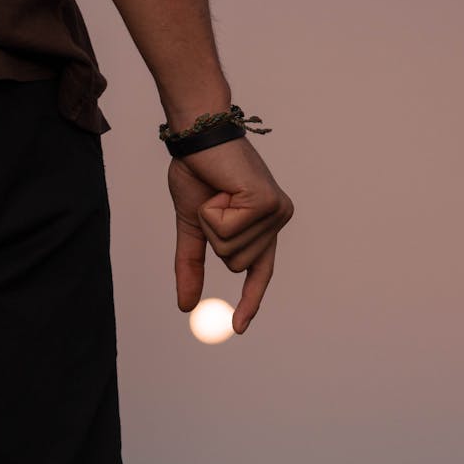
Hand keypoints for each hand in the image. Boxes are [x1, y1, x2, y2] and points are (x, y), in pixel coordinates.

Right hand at [167, 134, 294, 333]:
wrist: (197, 136)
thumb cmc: (198, 173)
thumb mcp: (193, 227)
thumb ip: (192, 265)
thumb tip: (186, 306)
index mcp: (264, 226)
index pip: (261, 273)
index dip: (250, 301)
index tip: (238, 327)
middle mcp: (277, 219)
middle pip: (236, 264)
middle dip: (213, 240)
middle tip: (212, 205)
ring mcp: (276, 212)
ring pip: (231, 250)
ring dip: (211, 224)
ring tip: (216, 193)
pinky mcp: (267, 202)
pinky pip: (228, 230)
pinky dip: (213, 212)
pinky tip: (220, 188)